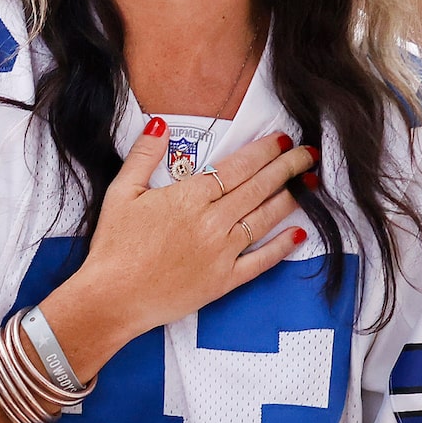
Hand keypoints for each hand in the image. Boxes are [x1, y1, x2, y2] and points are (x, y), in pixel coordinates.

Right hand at [60, 127, 314, 361]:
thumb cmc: (112, 246)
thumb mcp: (120, 193)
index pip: (237, 167)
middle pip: (258, 187)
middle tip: (308, 153)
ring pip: (265, 218)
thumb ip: (143, 155)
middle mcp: (212, 221)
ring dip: (290, 198)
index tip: (281, 140)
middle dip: (287, 167)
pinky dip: (281, 246)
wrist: (111, 299)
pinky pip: (261, 261)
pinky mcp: (224, 281)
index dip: (263, 151)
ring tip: (309, 183)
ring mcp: (222, 252)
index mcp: (189, 197)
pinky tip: (299, 233)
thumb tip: (161, 123)